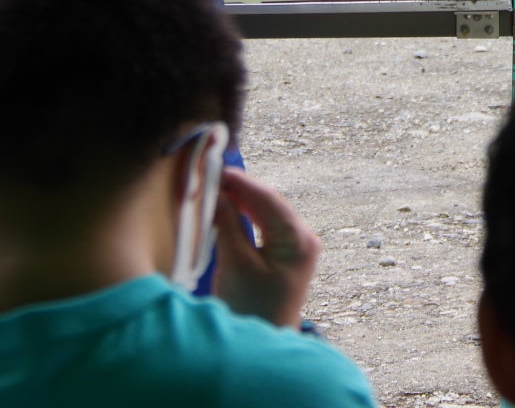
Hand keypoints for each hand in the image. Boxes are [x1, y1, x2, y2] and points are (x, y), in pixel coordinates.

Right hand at [211, 166, 320, 328]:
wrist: (263, 346)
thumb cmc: (252, 310)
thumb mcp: (235, 264)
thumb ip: (228, 225)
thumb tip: (217, 194)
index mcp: (298, 240)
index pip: (267, 199)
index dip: (241, 182)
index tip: (216, 169)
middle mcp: (304, 239)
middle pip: (269, 203)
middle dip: (241, 189)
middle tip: (211, 176)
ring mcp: (297, 247)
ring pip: (267, 213)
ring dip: (243, 201)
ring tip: (216, 189)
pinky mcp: (286, 255)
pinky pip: (266, 226)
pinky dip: (247, 216)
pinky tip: (228, 209)